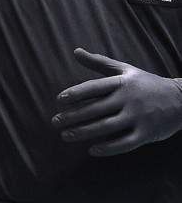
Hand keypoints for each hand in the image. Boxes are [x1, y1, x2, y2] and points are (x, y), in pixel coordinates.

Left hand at [52, 48, 181, 155]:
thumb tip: (75, 51)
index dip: (76, 93)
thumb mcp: (125, 70)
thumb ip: (99, 62)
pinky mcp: (147, 133)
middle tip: (54, 122)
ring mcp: (138, 117)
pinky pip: (125, 143)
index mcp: (122, 83)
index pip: (94, 87)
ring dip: (84, 132)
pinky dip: (108, 148)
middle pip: (96, 109)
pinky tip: (92, 151)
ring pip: (106, 127)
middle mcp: (129, 99)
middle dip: (73, 116)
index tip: (59, 100)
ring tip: (65, 136)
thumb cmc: (147, 84)